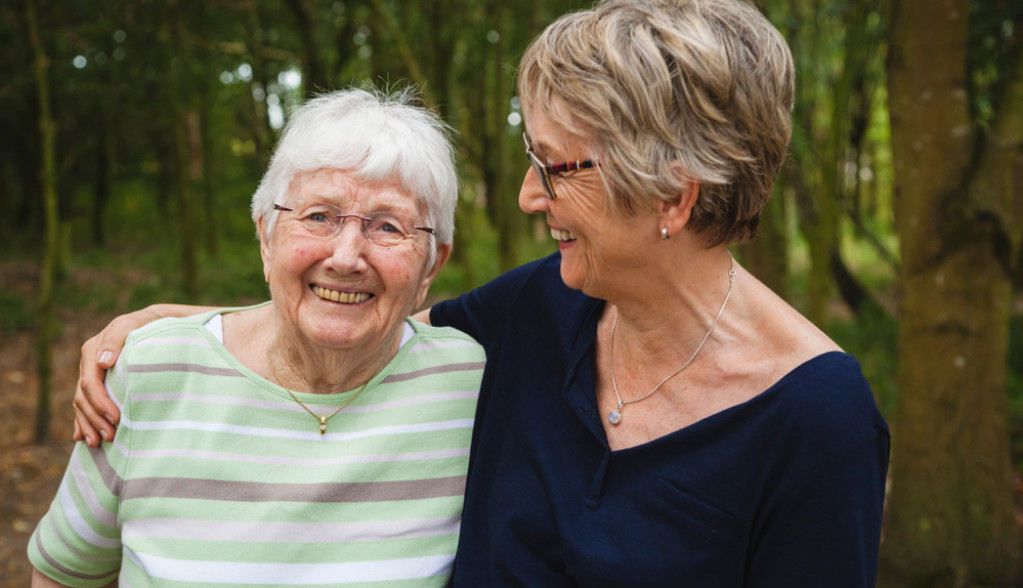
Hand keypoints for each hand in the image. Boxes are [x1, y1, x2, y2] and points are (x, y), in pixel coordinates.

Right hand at [72, 304, 209, 445]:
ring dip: (88, 424)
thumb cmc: (146, 325)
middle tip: (110, 436)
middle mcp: (89, 365)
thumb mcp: (133, 325)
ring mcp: (92, 376)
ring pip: (82, 405)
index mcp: (93, 351)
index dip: (101, 403)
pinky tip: (82, 437)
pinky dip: (83, 422)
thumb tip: (103, 362)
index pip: (91, 383)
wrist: (155, 325)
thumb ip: (117, 339)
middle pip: (84, 398)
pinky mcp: (99, 385)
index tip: (116, 418)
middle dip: (95, 419)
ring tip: (97, 443)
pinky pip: (84, 406)